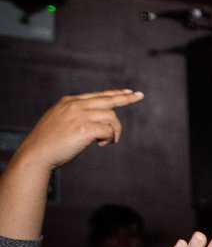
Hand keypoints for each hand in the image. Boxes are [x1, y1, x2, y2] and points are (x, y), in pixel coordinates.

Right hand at [10, 90, 144, 169]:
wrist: (36, 153)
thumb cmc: (49, 142)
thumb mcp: (61, 121)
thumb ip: (77, 116)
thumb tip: (98, 122)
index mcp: (69, 102)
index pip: (97, 95)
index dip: (114, 94)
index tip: (128, 92)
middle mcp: (75, 105)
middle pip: (108, 99)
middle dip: (126, 99)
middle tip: (140, 96)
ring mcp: (79, 115)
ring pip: (111, 117)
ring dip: (115, 130)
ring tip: (109, 141)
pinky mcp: (84, 128)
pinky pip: (108, 130)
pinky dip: (110, 138)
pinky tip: (102, 144)